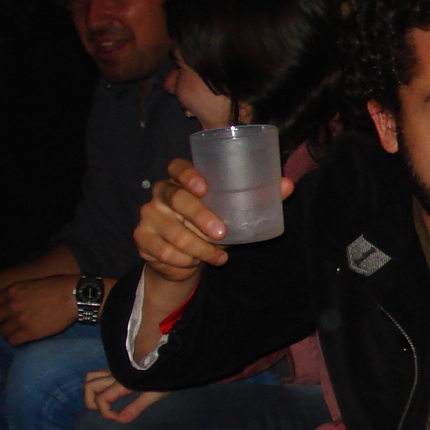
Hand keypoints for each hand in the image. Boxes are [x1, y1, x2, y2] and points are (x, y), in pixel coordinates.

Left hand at [0, 275, 78, 343]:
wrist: (74, 296)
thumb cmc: (61, 286)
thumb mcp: (34, 283)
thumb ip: (21, 293)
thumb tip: (19, 301)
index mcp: (12, 291)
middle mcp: (12, 305)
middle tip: (0, 328)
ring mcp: (20, 319)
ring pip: (4, 332)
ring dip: (8, 333)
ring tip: (15, 334)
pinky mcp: (30, 332)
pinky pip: (14, 341)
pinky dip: (16, 341)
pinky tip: (22, 339)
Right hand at [83, 369, 166, 421]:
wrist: (169, 356)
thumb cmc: (165, 375)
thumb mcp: (154, 393)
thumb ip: (137, 406)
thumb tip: (122, 420)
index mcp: (123, 382)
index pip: (102, 399)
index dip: (106, 413)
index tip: (120, 418)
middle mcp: (115, 374)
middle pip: (90, 387)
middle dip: (92, 403)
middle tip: (108, 411)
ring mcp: (115, 369)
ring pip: (91, 377)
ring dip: (92, 391)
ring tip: (104, 402)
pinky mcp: (118, 366)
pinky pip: (99, 373)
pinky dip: (97, 383)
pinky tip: (109, 391)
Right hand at [135, 159, 295, 282]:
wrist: (186, 259)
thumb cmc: (213, 225)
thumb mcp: (233, 212)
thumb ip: (257, 197)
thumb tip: (287, 185)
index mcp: (181, 179)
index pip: (177, 167)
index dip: (188, 174)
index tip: (204, 187)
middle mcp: (161, 193)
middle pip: (176, 198)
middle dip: (199, 217)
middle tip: (222, 234)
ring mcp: (149, 215)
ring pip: (172, 230)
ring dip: (198, 248)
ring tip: (218, 256)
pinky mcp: (142, 237)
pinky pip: (163, 251)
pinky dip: (183, 260)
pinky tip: (195, 263)